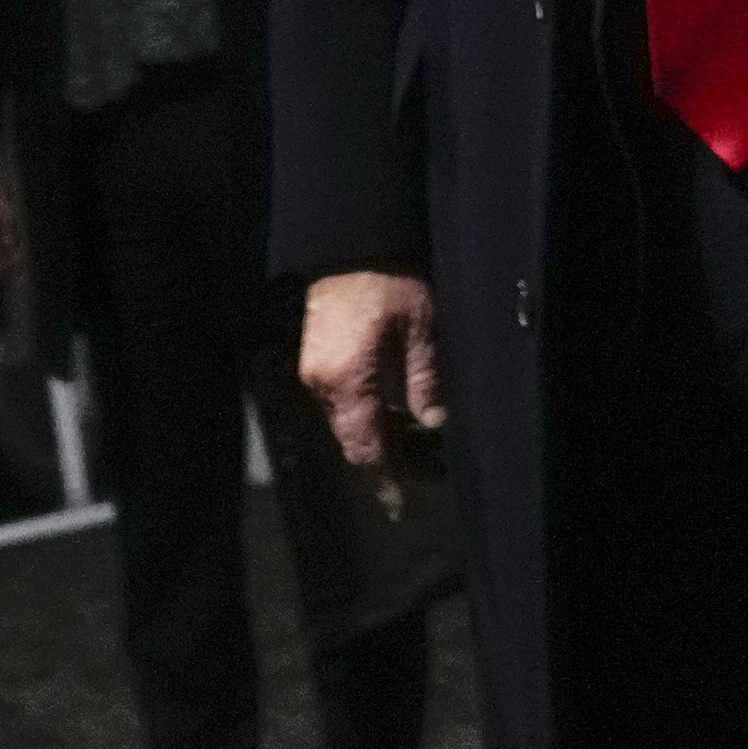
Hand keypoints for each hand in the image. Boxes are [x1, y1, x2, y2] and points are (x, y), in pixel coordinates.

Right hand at [302, 271, 451, 518]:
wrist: (348, 241)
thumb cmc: (386, 279)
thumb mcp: (420, 329)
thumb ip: (425, 381)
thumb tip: (434, 424)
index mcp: (345, 382)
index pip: (364, 448)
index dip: (382, 480)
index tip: (397, 507)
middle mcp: (321, 383)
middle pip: (352, 439)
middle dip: (383, 461)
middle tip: (419, 475)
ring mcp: (313, 370)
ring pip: (344, 421)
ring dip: (375, 436)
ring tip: (411, 447)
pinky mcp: (315, 357)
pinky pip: (339, 400)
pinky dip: (363, 414)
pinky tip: (389, 413)